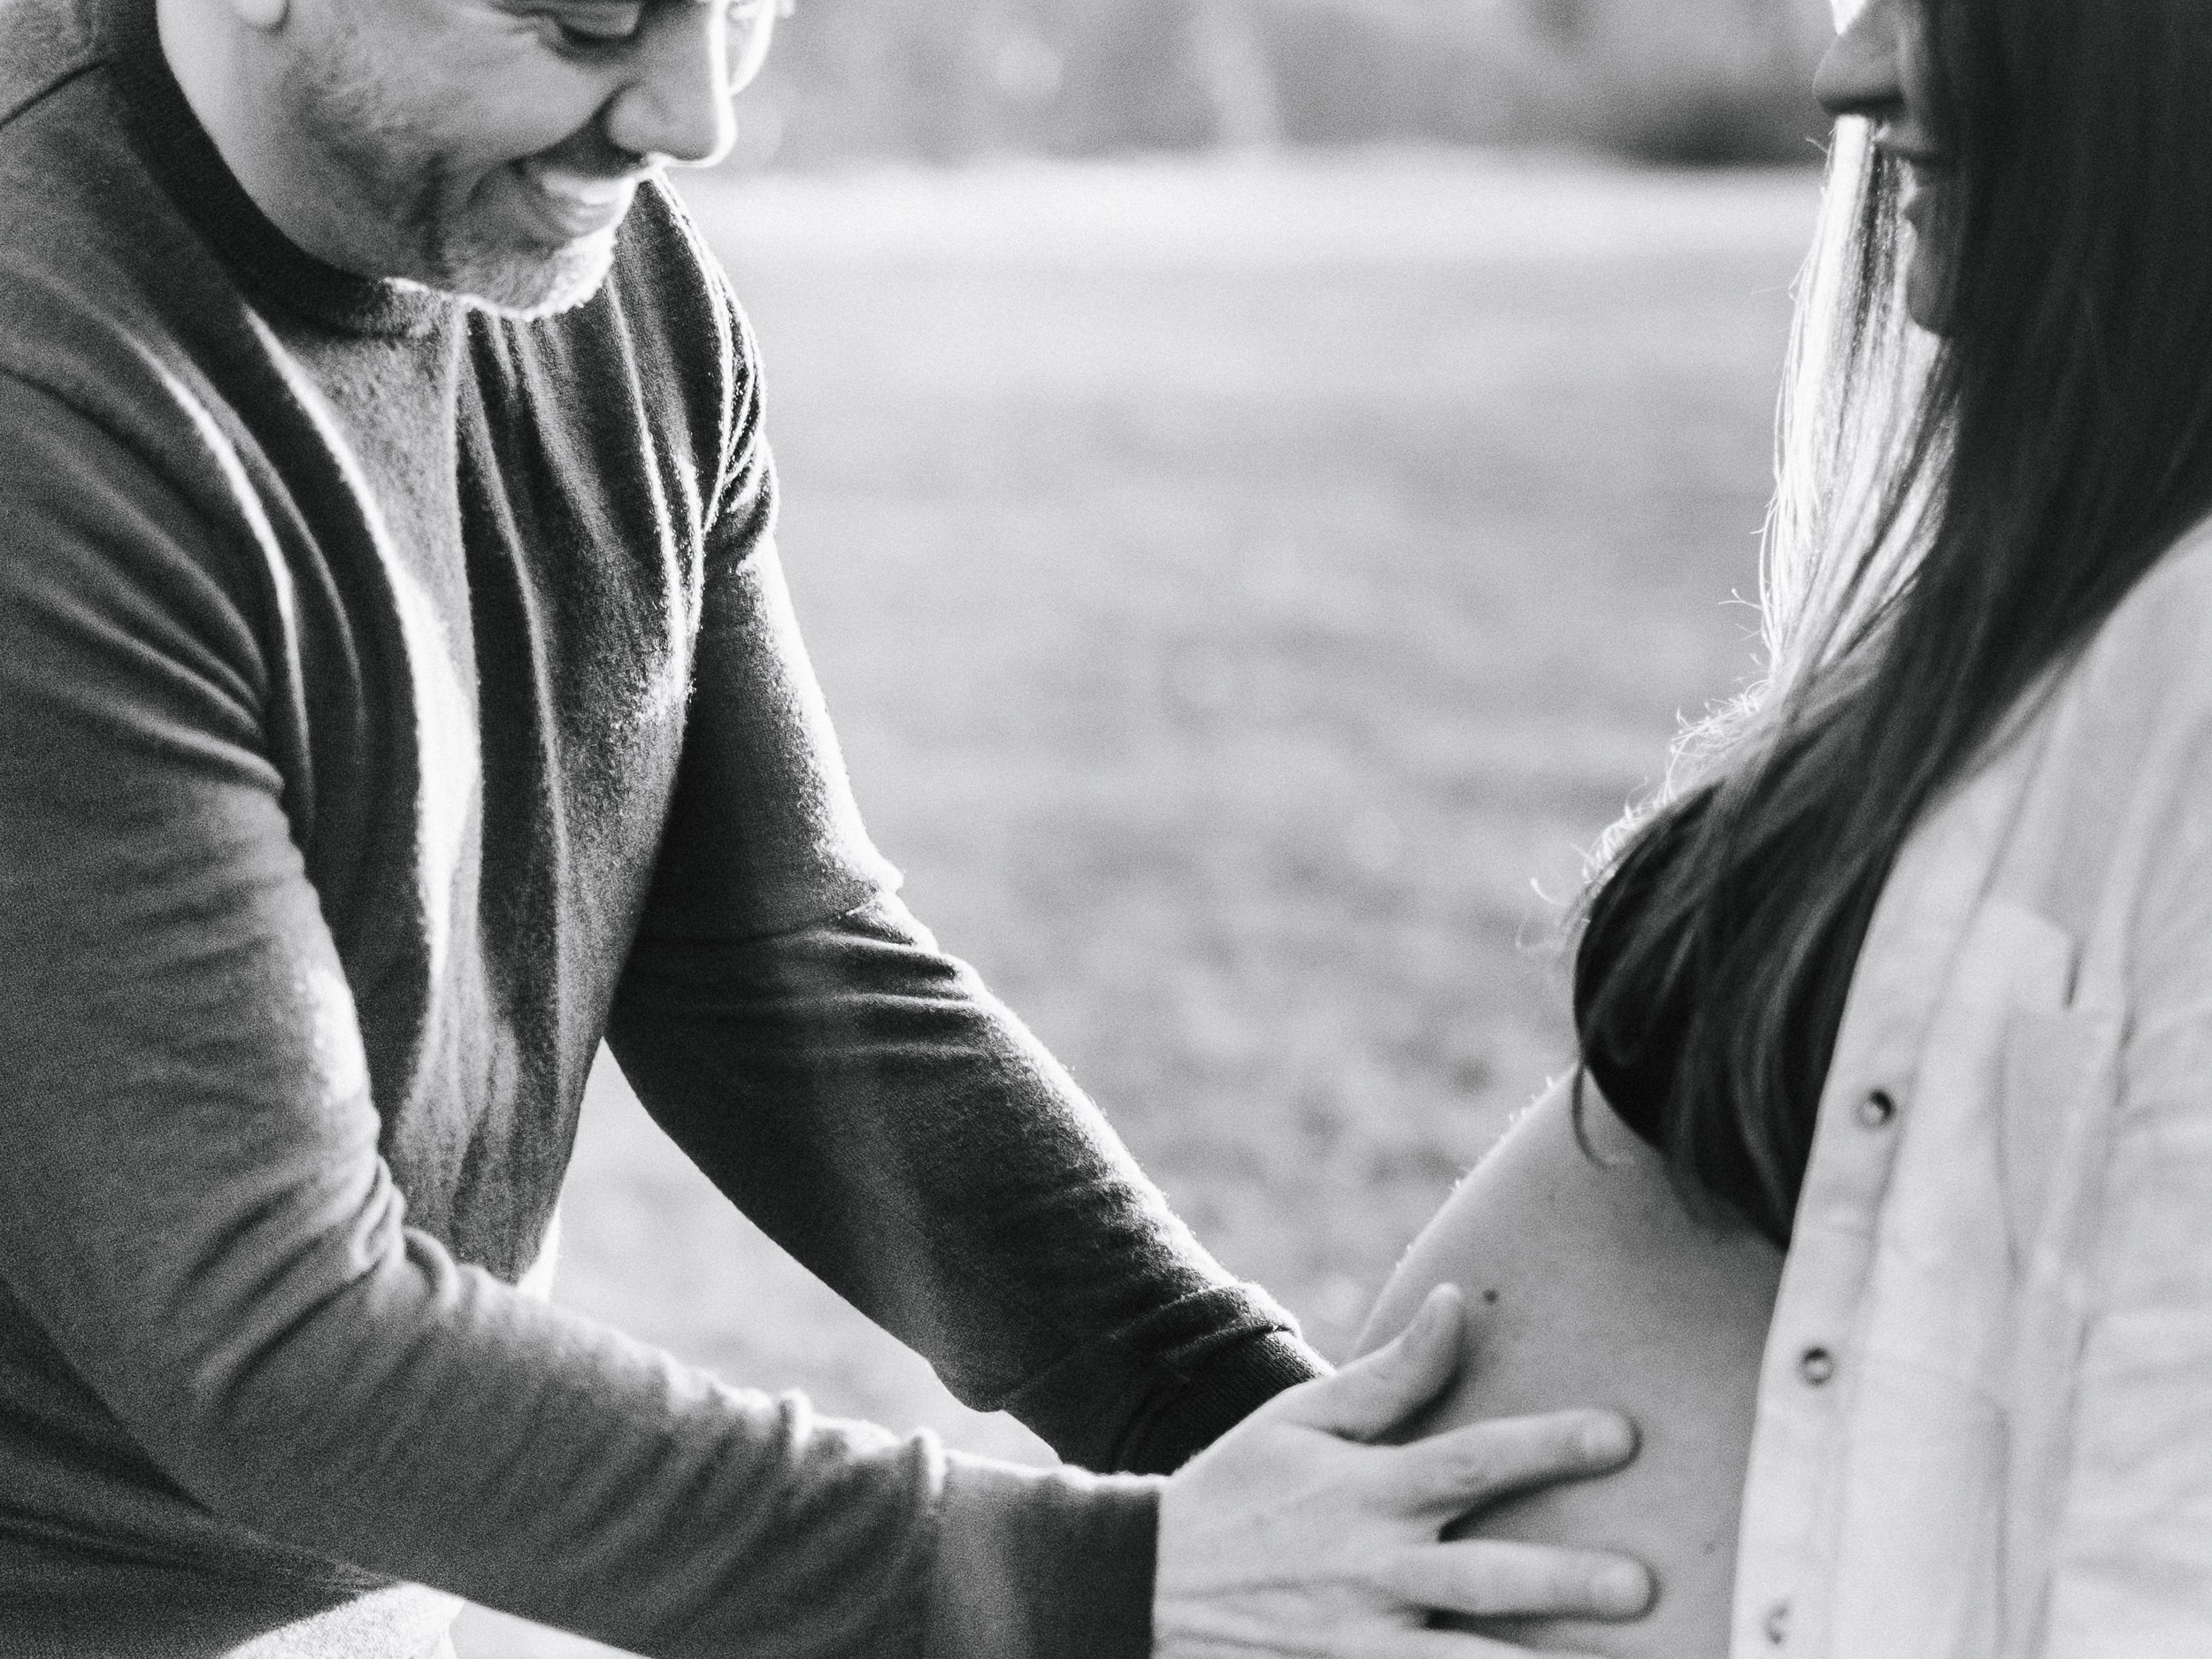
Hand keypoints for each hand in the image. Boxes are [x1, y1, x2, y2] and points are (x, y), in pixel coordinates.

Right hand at [1153, 1285, 1651, 1657]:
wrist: (1150, 1583)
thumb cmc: (1241, 1486)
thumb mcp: (1302, 1418)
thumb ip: (1390, 1374)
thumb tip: (1455, 1303)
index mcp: (1368, 1489)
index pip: (1473, 1461)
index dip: (1547, 1446)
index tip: (1621, 1436)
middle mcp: (1374, 1566)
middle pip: (1484, 1575)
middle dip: (1563, 1582)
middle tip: (1640, 1584)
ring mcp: (1362, 1637)